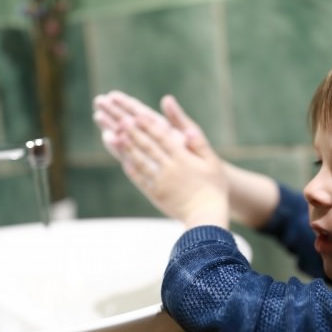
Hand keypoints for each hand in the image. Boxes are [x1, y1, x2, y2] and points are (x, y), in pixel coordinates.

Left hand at [95, 92, 228, 227]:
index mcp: (183, 158)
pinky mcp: (156, 194)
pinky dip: (132, 170)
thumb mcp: (212, 162)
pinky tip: (125, 161)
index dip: (149, 126)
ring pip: (141, 162)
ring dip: (128, 148)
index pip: (162, 137)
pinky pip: (141, 180)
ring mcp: (160, 182)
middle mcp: (169, 168)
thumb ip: (199, 143)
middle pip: (148, 147)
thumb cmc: (214, 187)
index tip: (137, 115)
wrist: (206, 215)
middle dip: (134, 133)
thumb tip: (188, 129)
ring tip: (117, 136)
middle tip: (121, 120)